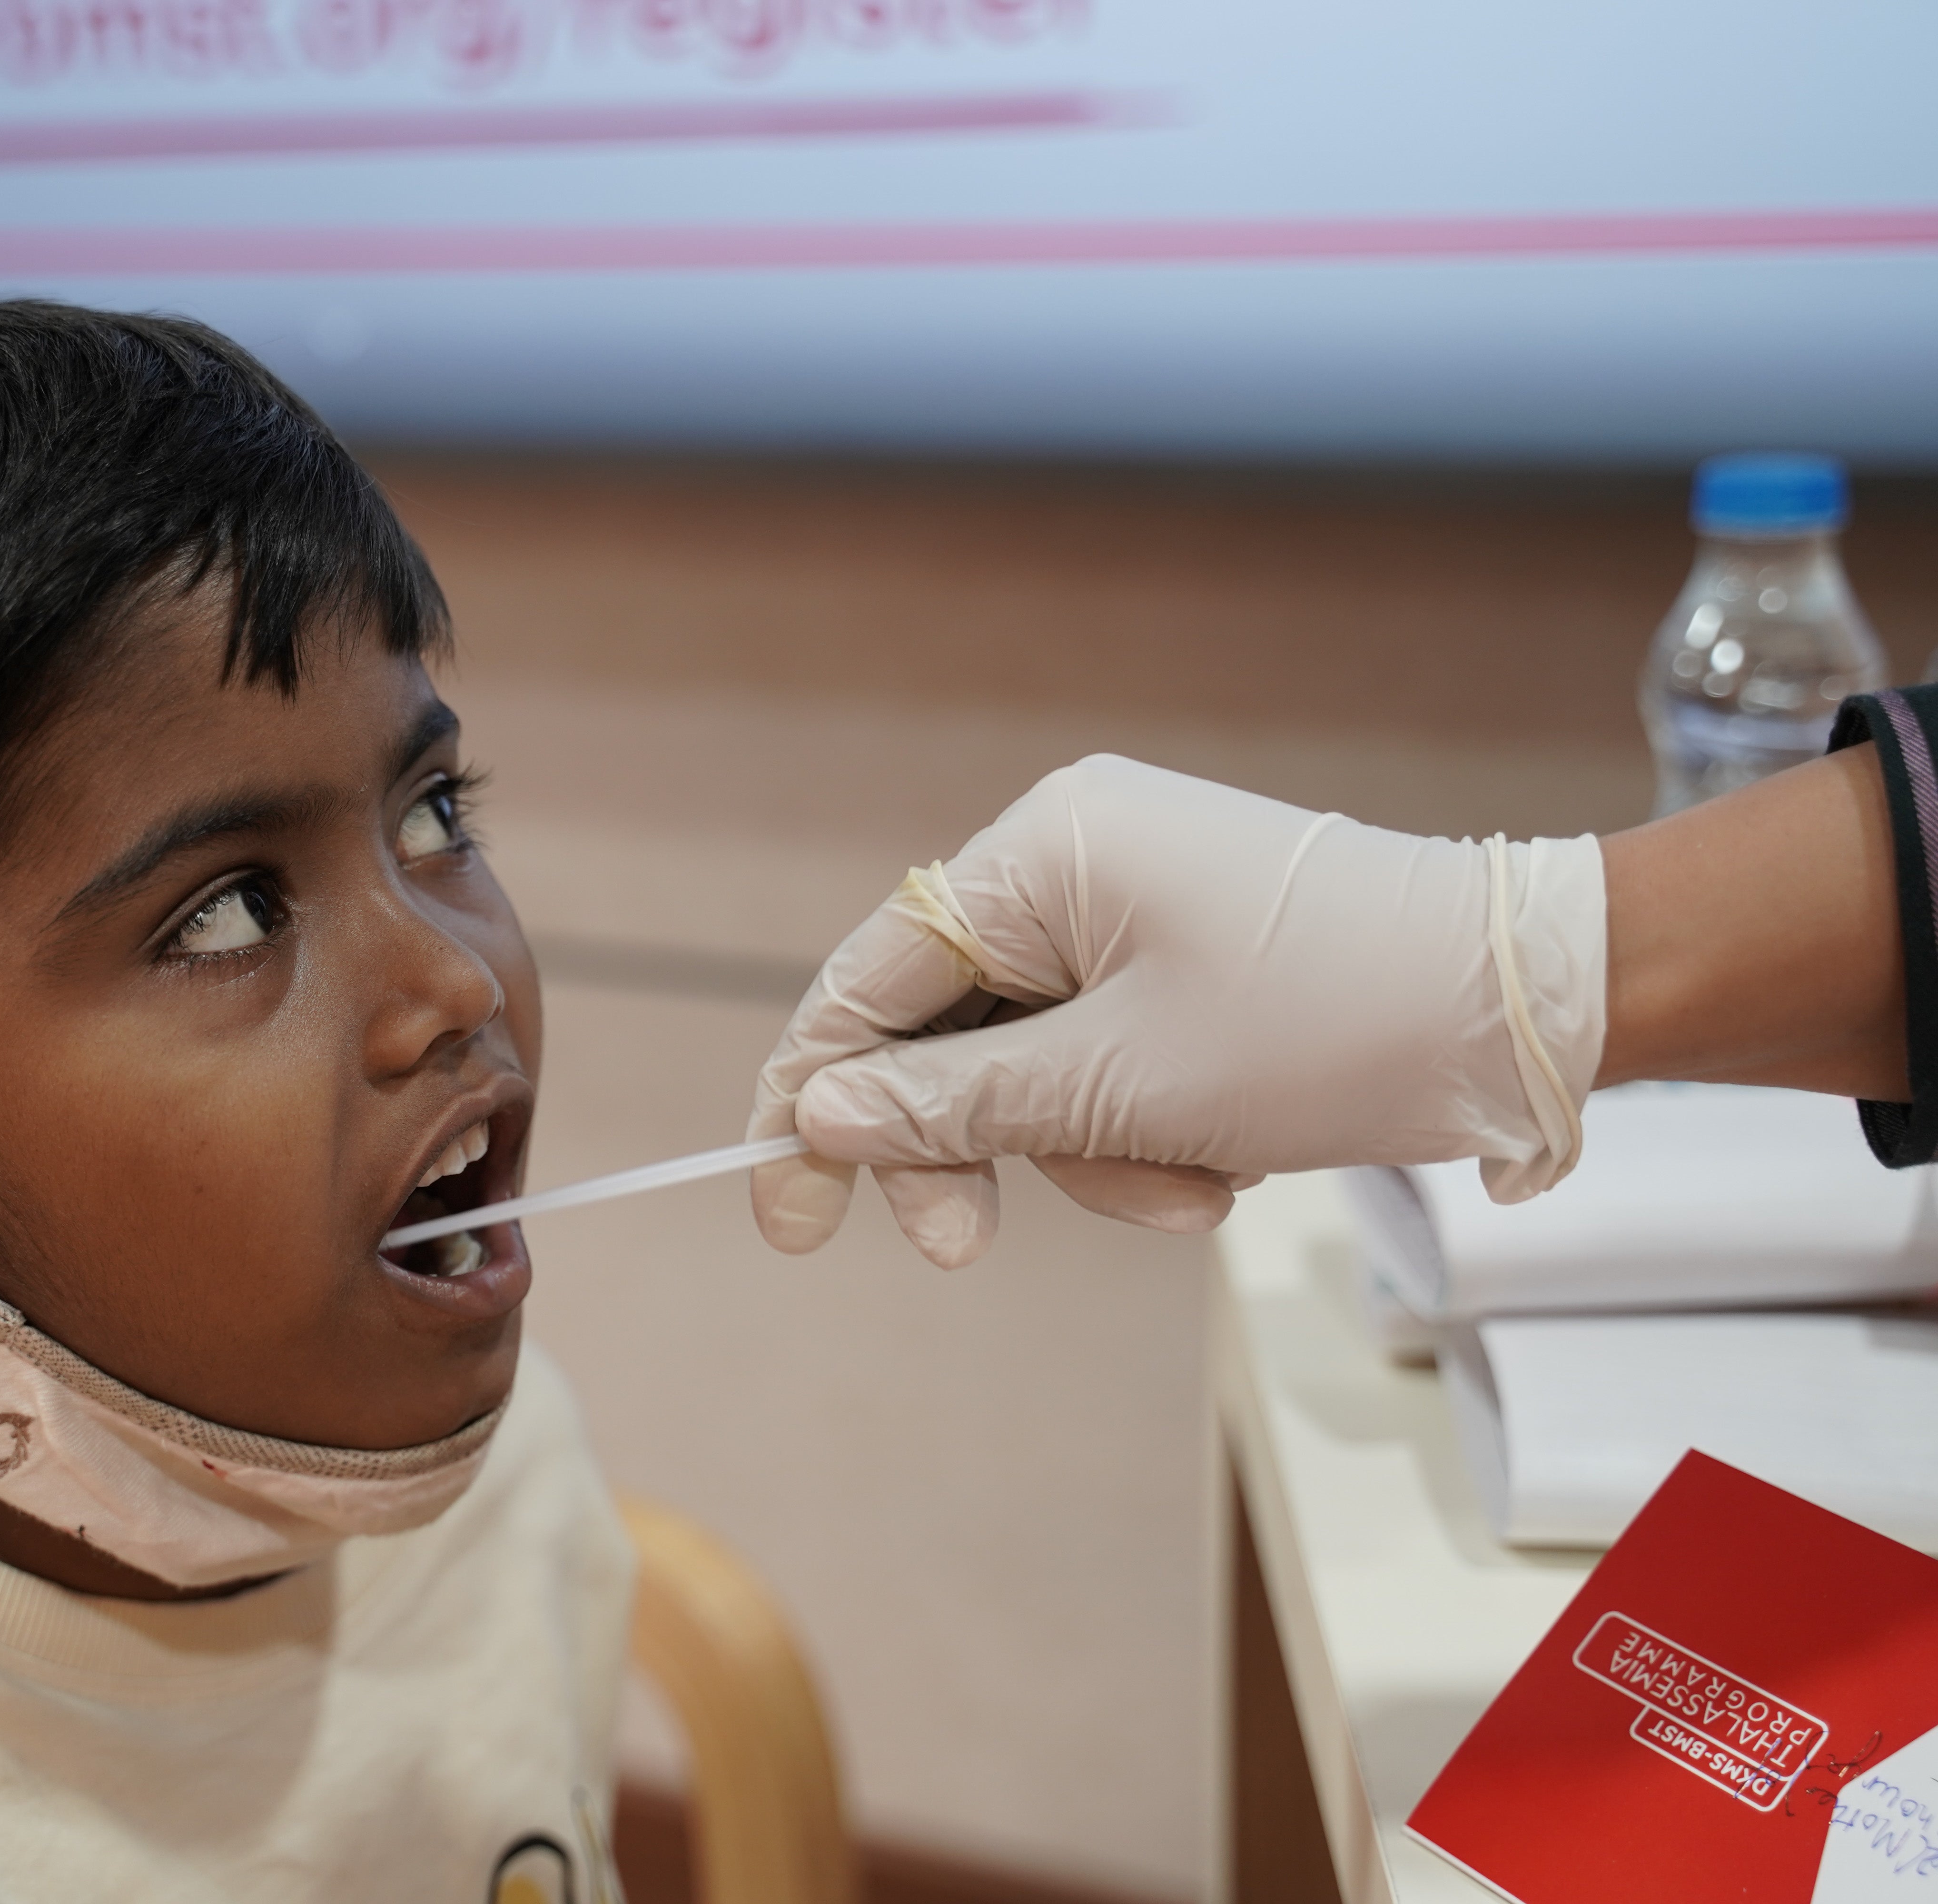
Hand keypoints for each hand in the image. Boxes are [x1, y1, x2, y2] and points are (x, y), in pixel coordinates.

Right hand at [745, 755, 1603, 1266]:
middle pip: (944, 1030)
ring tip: (1193, 1188)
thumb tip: (816, 1114)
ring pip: (1032, 1064)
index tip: (786, 1216)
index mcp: (1040, 853)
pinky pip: (1108, 1057)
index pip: (870, 981)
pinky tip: (1225, 1158)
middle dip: (973, 1147)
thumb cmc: (1331, 1027)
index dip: (812, 1098)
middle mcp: (1073, 857)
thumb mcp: (1118, 1088)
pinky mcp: (1188, 953)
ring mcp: (1134, 902)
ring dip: (1090, 1153)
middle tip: (966, 1249)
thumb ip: (948, 1104)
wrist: (1532, 1008)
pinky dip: (1146, 1128)